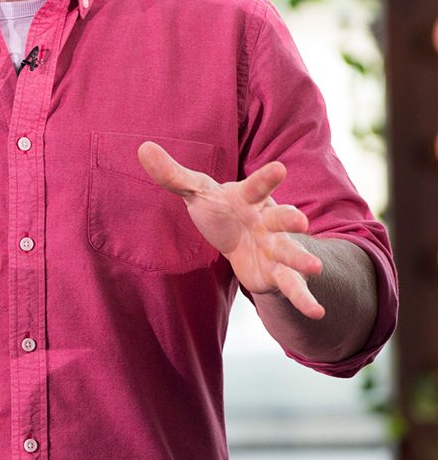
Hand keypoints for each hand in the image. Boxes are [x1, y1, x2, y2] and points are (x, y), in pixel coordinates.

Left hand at [137, 140, 325, 318]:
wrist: (241, 240)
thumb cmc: (221, 210)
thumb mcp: (197, 192)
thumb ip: (173, 175)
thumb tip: (143, 147)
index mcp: (250, 198)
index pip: (257, 185)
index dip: (266, 178)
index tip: (280, 168)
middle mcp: (269, 221)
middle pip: (282, 218)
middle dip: (291, 219)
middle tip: (300, 221)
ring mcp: (277, 248)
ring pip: (291, 252)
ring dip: (302, 259)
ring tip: (314, 267)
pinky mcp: (278, 274)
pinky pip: (293, 287)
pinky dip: (304, 299)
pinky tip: (317, 312)